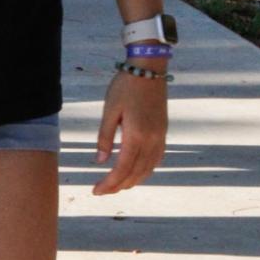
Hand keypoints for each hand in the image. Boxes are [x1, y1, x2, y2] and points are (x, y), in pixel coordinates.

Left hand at [92, 68, 166, 194]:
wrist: (149, 69)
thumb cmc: (125, 86)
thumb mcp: (110, 110)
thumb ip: (105, 137)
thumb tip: (99, 161)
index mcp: (136, 136)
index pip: (122, 169)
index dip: (109, 184)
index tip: (96, 191)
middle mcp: (152, 140)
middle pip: (136, 173)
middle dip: (118, 186)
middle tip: (102, 191)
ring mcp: (160, 137)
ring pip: (148, 169)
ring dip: (132, 180)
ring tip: (116, 185)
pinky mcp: (163, 132)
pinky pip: (156, 159)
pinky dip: (145, 170)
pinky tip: (136, 171)